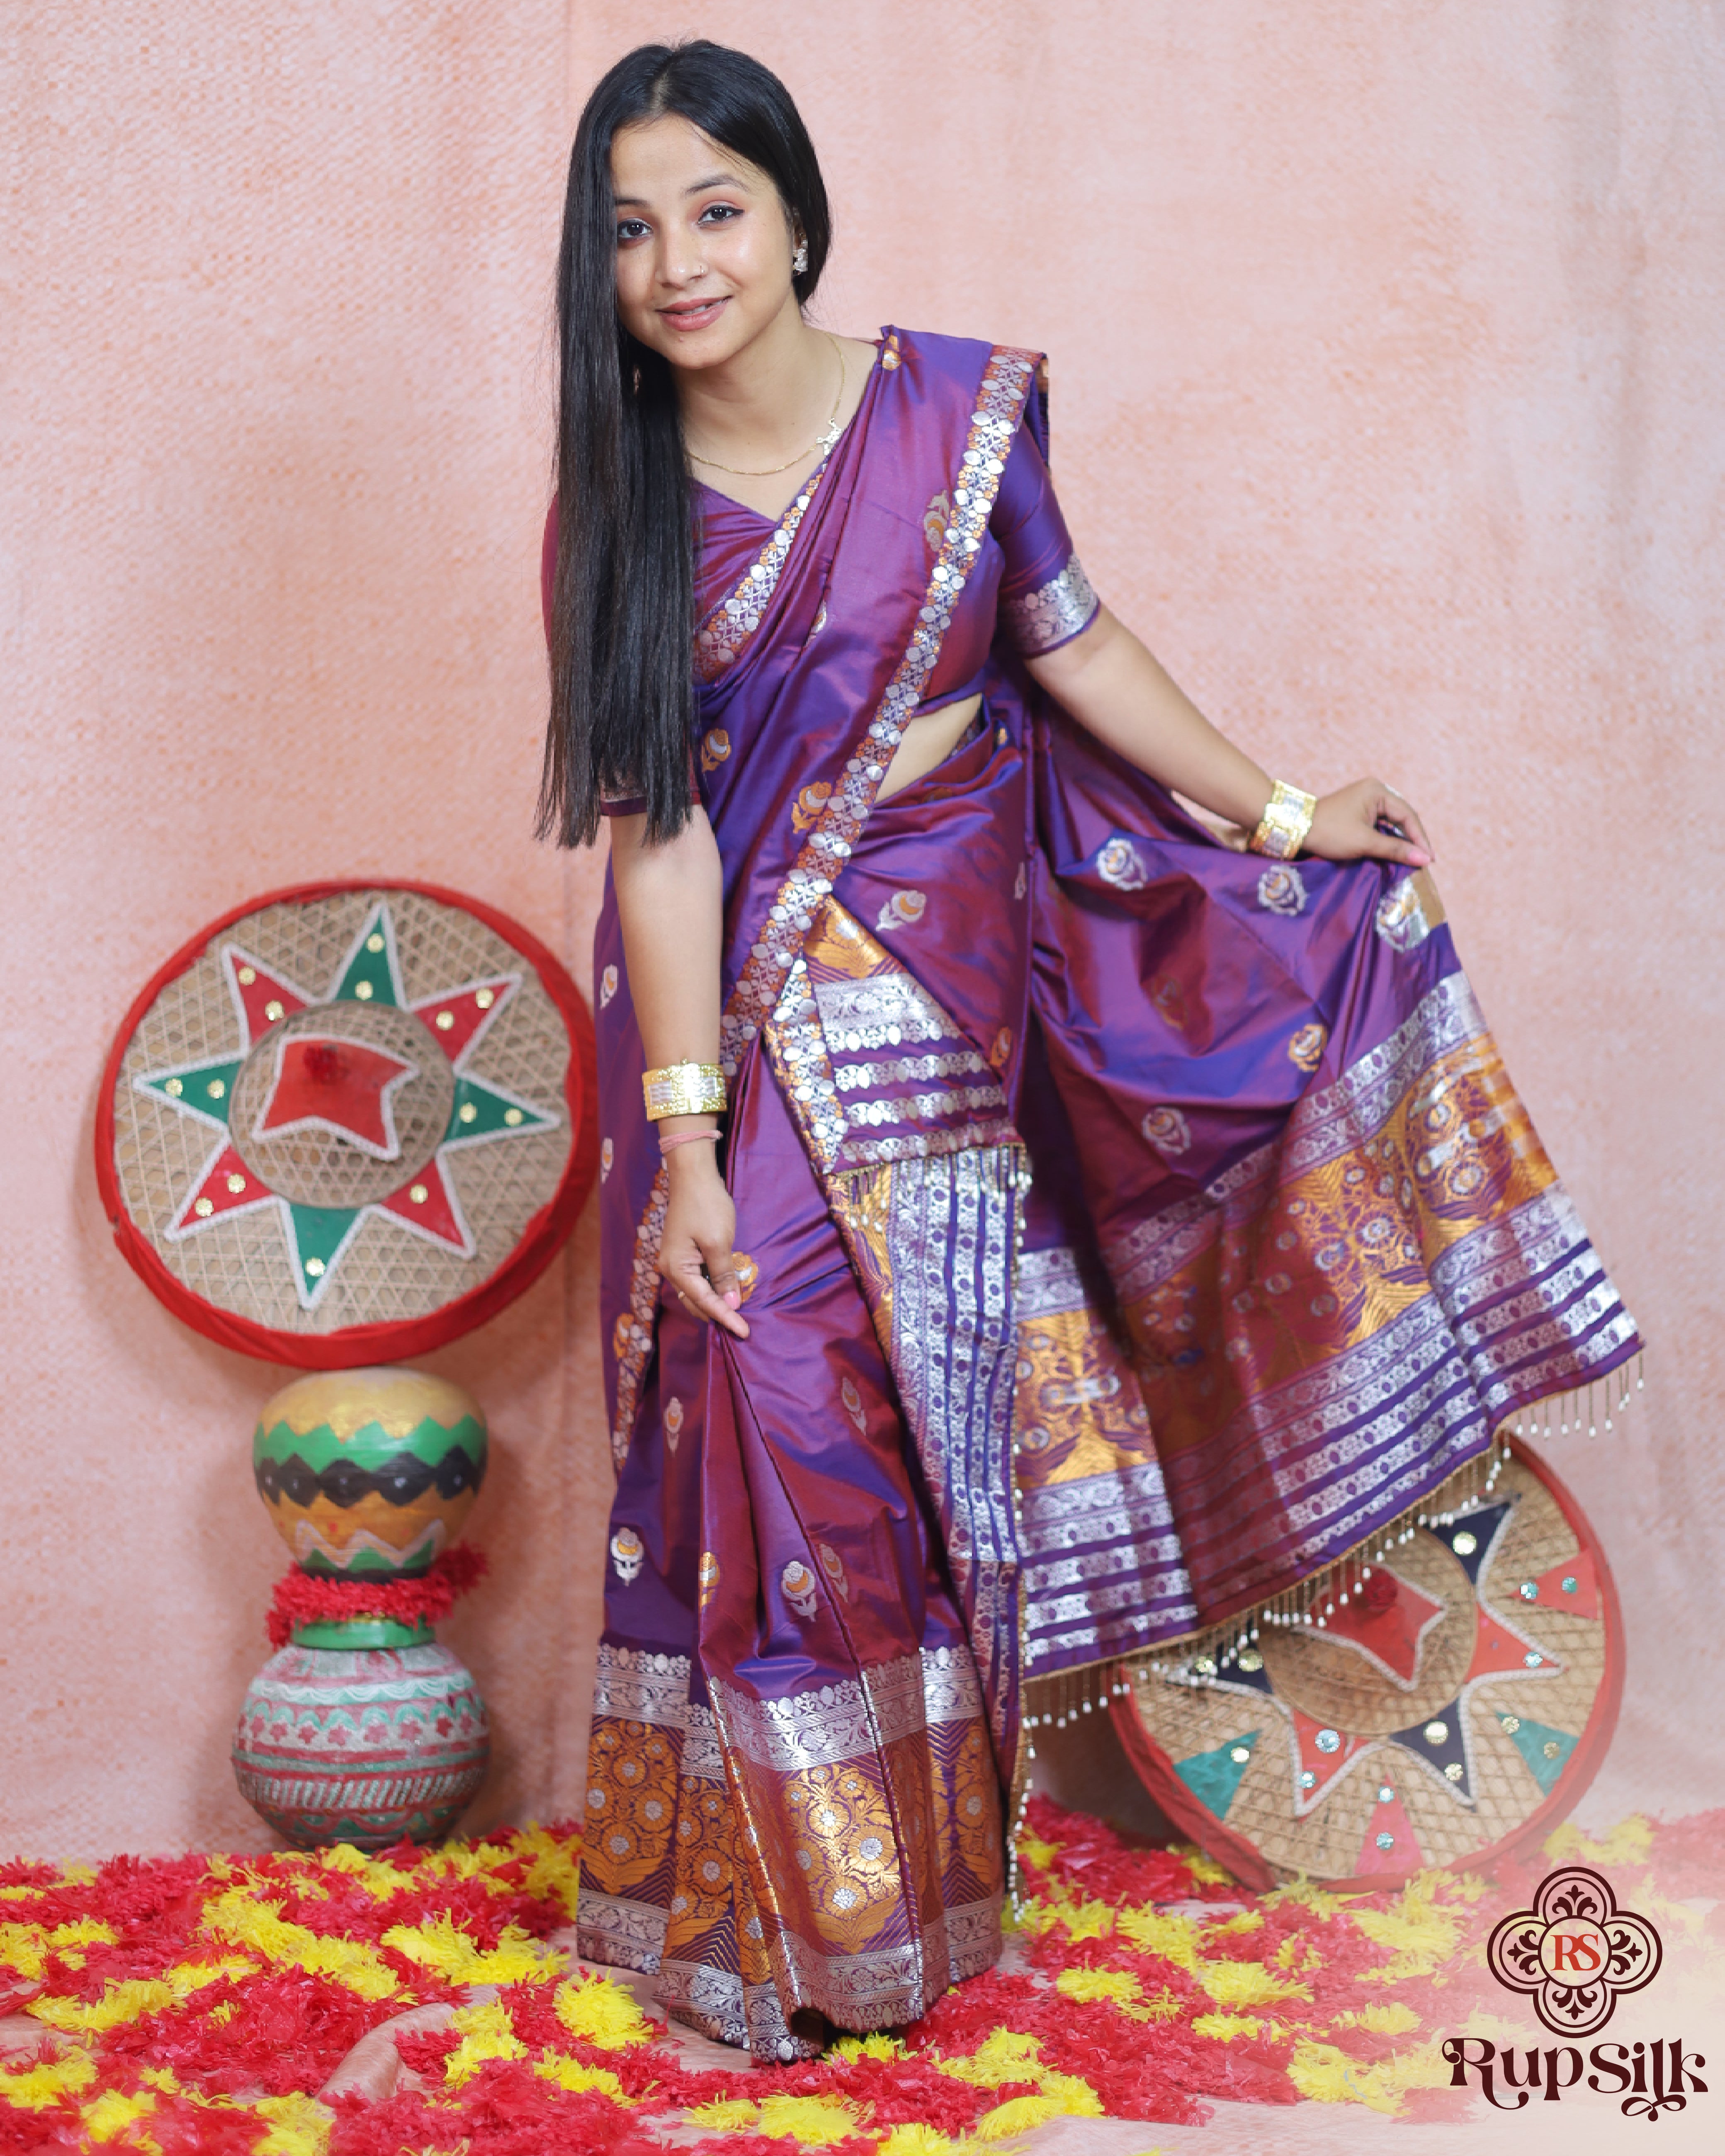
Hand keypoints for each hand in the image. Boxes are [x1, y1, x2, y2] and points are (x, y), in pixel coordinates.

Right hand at [658, 1143, 748, 1338]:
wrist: (694, 1176)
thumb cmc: (706, 1206)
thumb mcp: (719, 1242)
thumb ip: (724, 1275)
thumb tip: (732, 1303)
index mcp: (676, 1268)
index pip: (704, 1302)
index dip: (725, 1317)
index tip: (744, 1331)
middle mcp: (671, 1269)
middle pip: (696, 1302)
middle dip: (718, 1314)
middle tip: (742, 1327)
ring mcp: (675, 1260)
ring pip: (697, 1292)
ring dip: (716, 1302)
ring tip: (737, 1314)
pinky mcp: (684, 1252)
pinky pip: (698, 1278)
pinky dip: (713, 1287)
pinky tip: (728, 1291)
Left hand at [1304, 777, 1433, 868]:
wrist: (1295, 828)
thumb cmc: (1329, 833)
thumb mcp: (1364, 843)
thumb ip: (1395, 850)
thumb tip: (1425, 859)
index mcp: (1378, 791)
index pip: (1408, 816)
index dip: (1420, 839)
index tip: (1430, 859)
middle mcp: (1375, 790)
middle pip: (1402, 817)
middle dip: (1413, 839)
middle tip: (1425, 861)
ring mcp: (1366, 799)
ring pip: (1392, 821)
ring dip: (1401, 840)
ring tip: (1413, 859)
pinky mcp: (1358, 809)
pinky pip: (1380, 823)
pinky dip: (1388, 838)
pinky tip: (1395, 852)